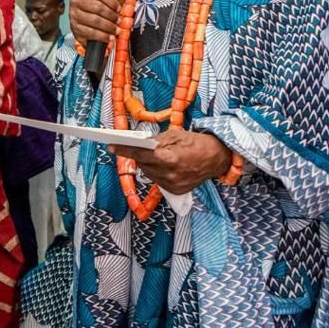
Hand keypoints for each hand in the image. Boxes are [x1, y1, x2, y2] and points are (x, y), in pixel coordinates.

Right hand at [68, 0, 138, 44]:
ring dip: (108, 27)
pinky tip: (110, 37)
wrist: (86, 23)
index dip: (111, 1)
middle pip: (97, 7)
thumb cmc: (99, 8)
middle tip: (119, 21)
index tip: (119, 8)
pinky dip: (102, 36)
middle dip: (111, 15)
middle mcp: (76, 1)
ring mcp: (74, 15)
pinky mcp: (75, 28)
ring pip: (94, 21)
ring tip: (117, 30)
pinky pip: (90, 32)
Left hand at [108, 129, 233, 194]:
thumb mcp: (175, 136)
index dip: (125, 150)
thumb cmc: (196, 143)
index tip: (111, 146)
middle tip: (132, 146)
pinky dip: (156, 172)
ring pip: (149, 174)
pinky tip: (162, 165)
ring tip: (152, 155)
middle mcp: (171, 175)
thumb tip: (138, 144)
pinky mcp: (176, 191)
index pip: (141, 155)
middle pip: (143, 165)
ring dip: (147, 164)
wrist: (217, 158)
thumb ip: (155, 142)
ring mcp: (174, 186)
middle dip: (137, 155)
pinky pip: (158, 181)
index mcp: (171, 159)